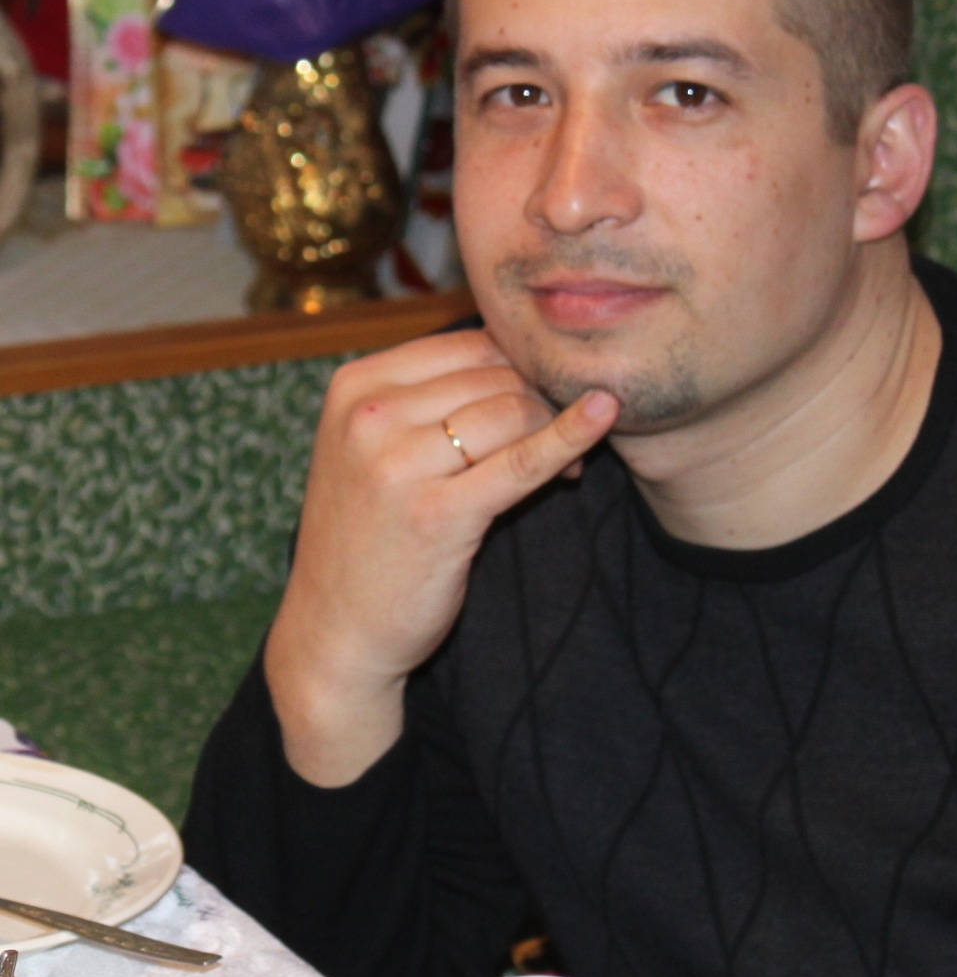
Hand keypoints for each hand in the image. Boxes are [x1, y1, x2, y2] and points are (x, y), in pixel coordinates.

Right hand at [263, 330, 616, 786]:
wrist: (334, 631)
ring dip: (554, 433)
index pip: (469, 345)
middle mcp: (369, 417)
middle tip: (562, 448)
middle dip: (542, 403)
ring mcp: (397, 464)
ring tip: (565, 476)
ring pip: (513, 411)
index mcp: (355, 387)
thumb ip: (430, 401)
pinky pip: (521, 462)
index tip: (542, 407)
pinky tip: (602, 417)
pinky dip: (568, 438)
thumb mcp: (376, 450)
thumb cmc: (370, 536)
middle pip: (495, 376)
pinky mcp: (436, 514)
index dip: (521, 370)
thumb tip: (526, 360)